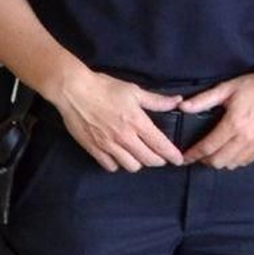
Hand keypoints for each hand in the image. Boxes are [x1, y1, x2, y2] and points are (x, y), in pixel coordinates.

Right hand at [53, 70, 183, 171]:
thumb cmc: (106, 88)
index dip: (171, 155)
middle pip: (148, 159)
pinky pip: (110, 166)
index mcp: (137, 122)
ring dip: (139, 163)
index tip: (179, 160)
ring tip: (140, 155)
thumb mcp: (134, 91)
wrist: (75, 91)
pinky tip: (120, 157)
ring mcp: (108, 145)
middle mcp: (124, 137)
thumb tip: (177, 101)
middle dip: (158, 161)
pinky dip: (118, 164)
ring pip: (130, 166)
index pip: (159, 144)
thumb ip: (157, 101)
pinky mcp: (93, 149)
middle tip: (160, 157)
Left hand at [178, 60, 253, 168]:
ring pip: (231, 164)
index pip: (207, 147)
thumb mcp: (227, 88)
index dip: (193, 155)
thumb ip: (203, 100)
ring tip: (214, 153)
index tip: (184, 158)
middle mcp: (246, 137)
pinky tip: (231, 151)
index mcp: (234, 123)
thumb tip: (182, 107)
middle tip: (199, 154)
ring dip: (220, 161)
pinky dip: (234, 160)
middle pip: (218, 161)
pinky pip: (245, 162)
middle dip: (204, 160)